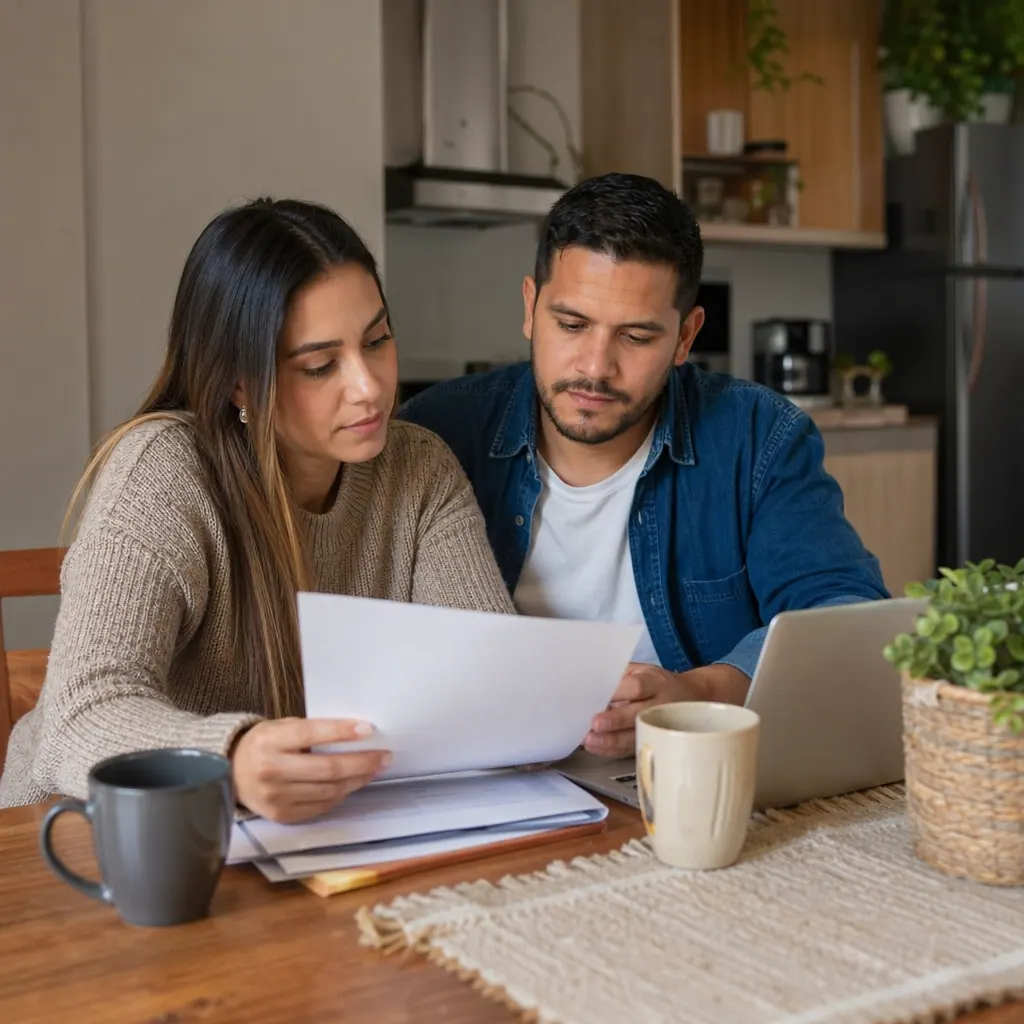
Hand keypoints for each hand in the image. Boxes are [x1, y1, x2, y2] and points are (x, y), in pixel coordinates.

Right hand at [231, 717, 390, 822]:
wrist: (231, 773)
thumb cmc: (265, 744)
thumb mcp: (281, 727)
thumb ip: (311, 730)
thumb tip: (355, 733)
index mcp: (270, 741)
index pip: (312, 734)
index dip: (342, 732)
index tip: (368, 729)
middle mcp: (271, 771)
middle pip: (327, 769)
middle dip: (362, 762)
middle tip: (385, 756)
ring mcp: (276, 797)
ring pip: (329, 791)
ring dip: (357, 780)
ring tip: (374, 769)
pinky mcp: (282, 816)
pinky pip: (321, 806)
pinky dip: (340, 795)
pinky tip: (351, 784)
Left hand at [583, 662, 749, 758]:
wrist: (692, 697)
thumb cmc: (658, 683)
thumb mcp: (643, 670)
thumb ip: (620, 676)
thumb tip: (592, 686)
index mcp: (655, 682)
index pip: (637, 686)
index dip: (619, 692)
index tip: (599, 696)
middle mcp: (660, 705)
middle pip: (639, 713)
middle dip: (616, 720)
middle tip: (595, 724)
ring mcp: (660, 726)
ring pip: (637, 735)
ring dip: (612, 741)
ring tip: (592, 741)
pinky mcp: (656, 741)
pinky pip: (634, 749)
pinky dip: (614, 750)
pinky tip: (599, 748)